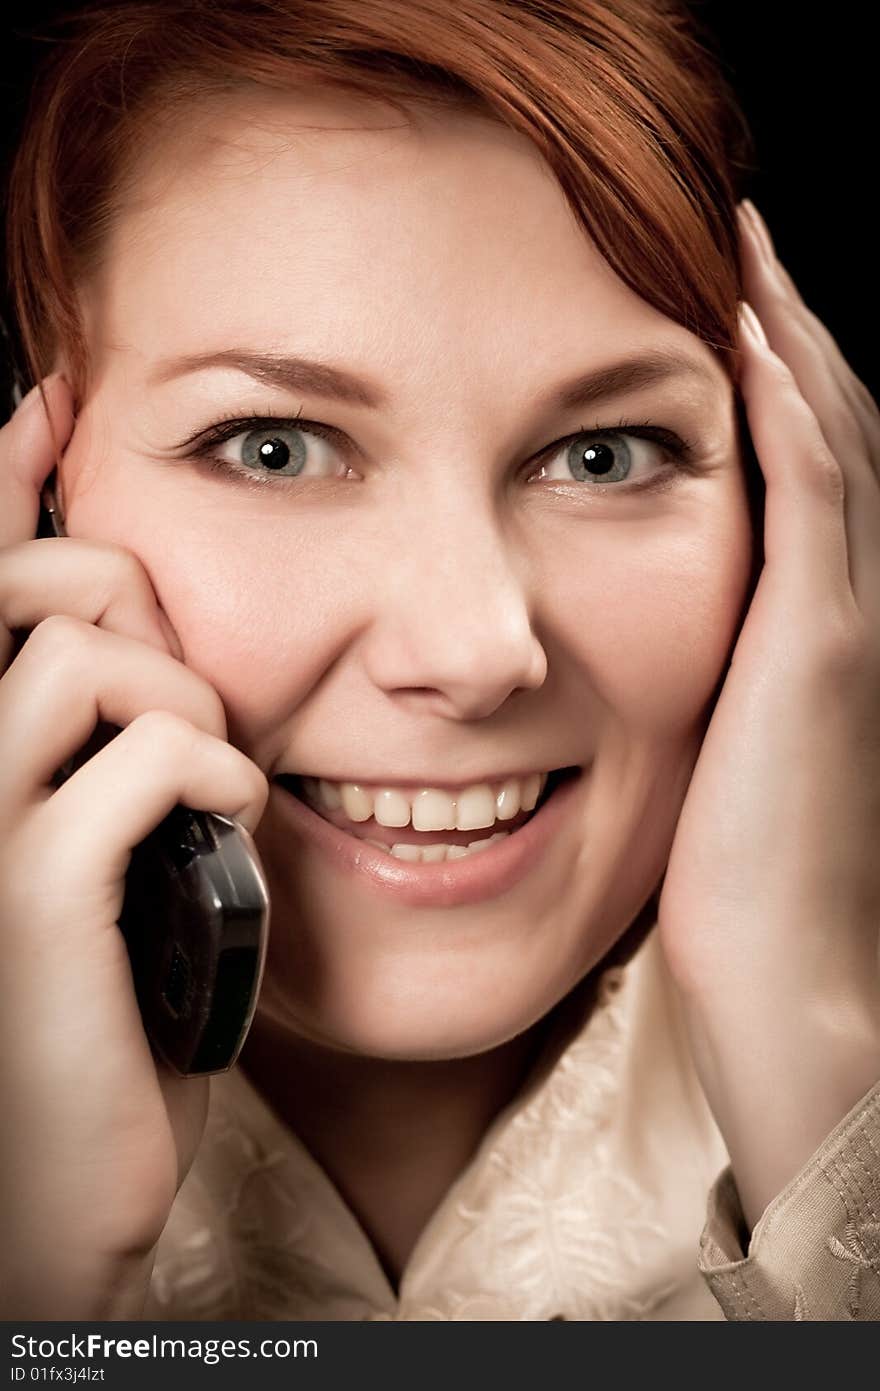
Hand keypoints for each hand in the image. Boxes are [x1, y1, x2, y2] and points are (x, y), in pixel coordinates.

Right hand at [0, 376, 268, 1315]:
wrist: (76, 1178)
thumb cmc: (108, 1016)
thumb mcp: (113, 863)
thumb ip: (116, 762)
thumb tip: (173, 673)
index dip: (4, 479)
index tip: (53, 401)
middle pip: (30, 590)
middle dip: (131, 603)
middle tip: (191, 692)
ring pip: (83, 657)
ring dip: (186, 698)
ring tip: (219, 775)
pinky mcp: (34, 899)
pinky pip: (140, 760)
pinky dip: (209, 769)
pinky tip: (232, 818)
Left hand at [656, 200, 879, 1230]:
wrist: (780, 977)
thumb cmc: (725, 888)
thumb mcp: (695, 763)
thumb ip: (674, 693)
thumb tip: (598, 666)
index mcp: (794, 630)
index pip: (791, 471)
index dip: (763, 380)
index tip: (712, 301)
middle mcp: (829, 607)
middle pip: (823, 427)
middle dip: (780, 328)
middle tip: (737, 234)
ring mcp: (833, 619)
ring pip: (827, 438)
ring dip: (786, 338)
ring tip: (745, 244)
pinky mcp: (812, 646)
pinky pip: (810, 495)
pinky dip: (788, 411)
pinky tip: (749, 339)